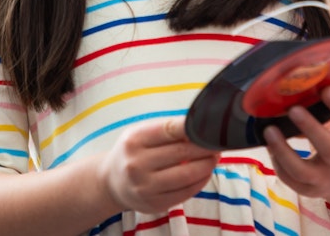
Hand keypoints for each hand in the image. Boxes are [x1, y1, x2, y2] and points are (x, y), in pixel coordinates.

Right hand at [99, 117, 219, 213]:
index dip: (194, 128)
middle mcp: (137, 164)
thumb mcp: (140, 133)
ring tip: (214, 157)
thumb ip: (167, 130)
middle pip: (182, 152)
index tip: (210, 127)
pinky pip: (186, 192)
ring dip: (207, 165)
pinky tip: (205, 173)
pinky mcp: (155, 204)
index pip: (171, 130)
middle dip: (205, 147)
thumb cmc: (132, 152)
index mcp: (134, 140)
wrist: (111, 182)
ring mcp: (145, 186)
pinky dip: (201, 181)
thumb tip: (200, 128)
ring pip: (187, 175)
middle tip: (218, 142)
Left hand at [262, 86, 329, 203]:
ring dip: (283, 150)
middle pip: (329, 148)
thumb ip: (324, 112)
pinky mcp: (308, 191)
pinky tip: (270, 146)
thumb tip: (295, 85)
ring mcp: (324, 179)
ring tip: (269, 130)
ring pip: (302, 170)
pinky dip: (278, 163)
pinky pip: (289, 179)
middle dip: (311, 128)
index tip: (326, 88)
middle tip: (293, 109)